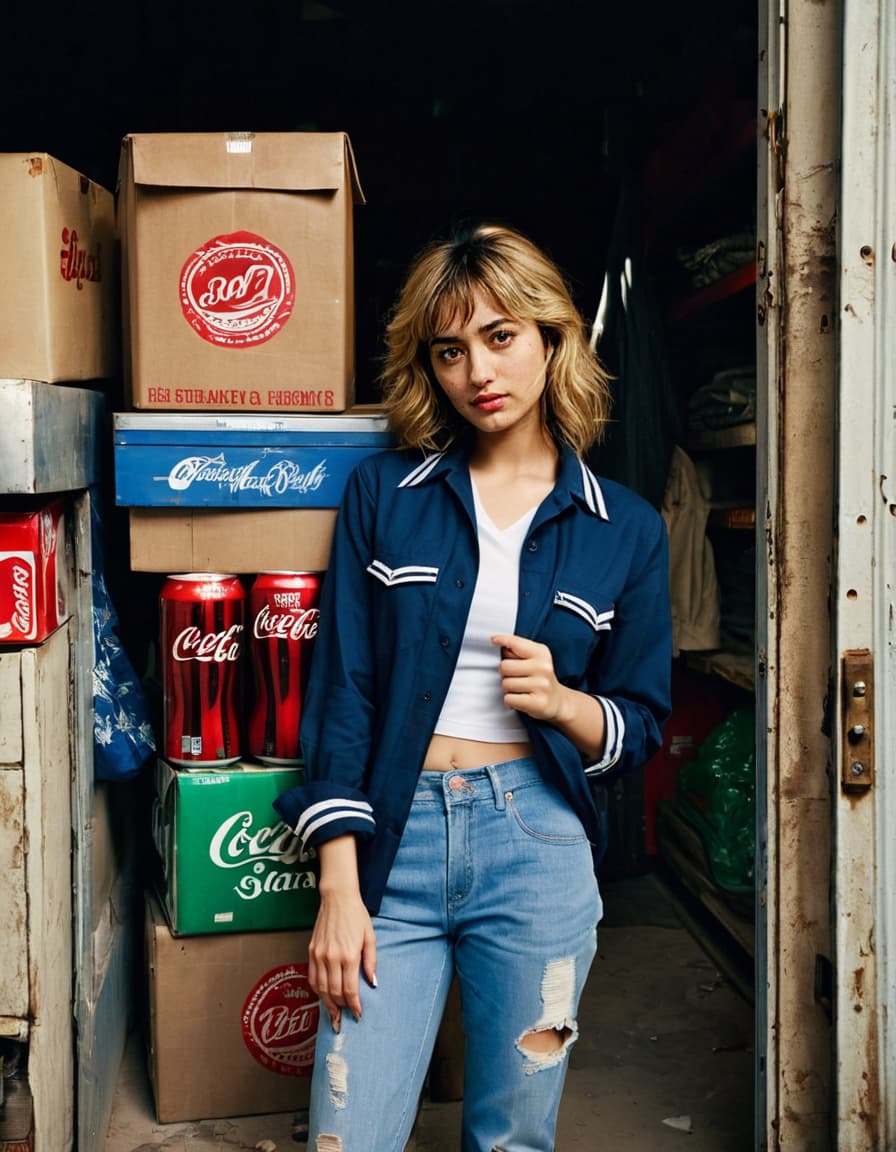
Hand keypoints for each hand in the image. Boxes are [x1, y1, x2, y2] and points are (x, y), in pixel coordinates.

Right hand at [308, 888, 377, 1032]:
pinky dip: (317, 990)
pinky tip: (324, 995)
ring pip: (321, 989)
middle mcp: (331, 957)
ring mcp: (319, 955)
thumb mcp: (369, 937)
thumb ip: (371, 961)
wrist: (337, 898)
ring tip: (334, 1015)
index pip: (349, 990)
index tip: (358, 1015)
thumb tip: (373, 983)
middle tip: (345, 1019)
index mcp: (349, 955)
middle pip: (334, 993)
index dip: (354, 1006)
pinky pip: (312, 977)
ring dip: (328, 1004)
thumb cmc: (356, 916)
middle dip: (340, 1009)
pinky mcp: (311, 951)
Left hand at [491, 633, 570, 722]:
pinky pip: (509, 699)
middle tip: (515, 678)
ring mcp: (541, 685)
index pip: (515, 643)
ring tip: (520, 690)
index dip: (502, 640)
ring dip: (508, 689)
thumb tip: (496, 641)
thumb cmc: (539, 678)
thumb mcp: (534, 659)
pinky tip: (520, 699)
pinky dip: (510, 701)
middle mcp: (543, 667)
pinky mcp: (537, 703)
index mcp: (541, 653)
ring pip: (505, 684)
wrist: (558, 701)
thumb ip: (517, 650)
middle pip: (504, 666)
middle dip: (505, 674)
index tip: (494, 640)